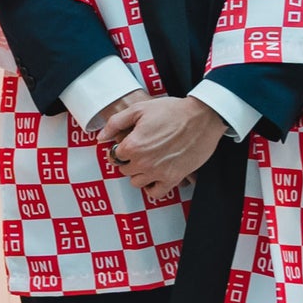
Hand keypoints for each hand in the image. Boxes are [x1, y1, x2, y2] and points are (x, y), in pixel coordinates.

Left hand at [92, 94, 226, 203]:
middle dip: (129, 161)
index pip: (115, 156)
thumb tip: (100, 138)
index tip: (127, 145)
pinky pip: (155, 193)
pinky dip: (152, 188)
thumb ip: (115, 123)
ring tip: (148, 162)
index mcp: (132, 145)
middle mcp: (143, 162)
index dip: (120, 149)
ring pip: (137, 182)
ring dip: (139, 174)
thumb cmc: (171, 111)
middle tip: (140, 151)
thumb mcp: (139, 109)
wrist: (202, 117)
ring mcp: (158, 172)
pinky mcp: (174, 178)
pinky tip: (155, 176)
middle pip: (125, 170)